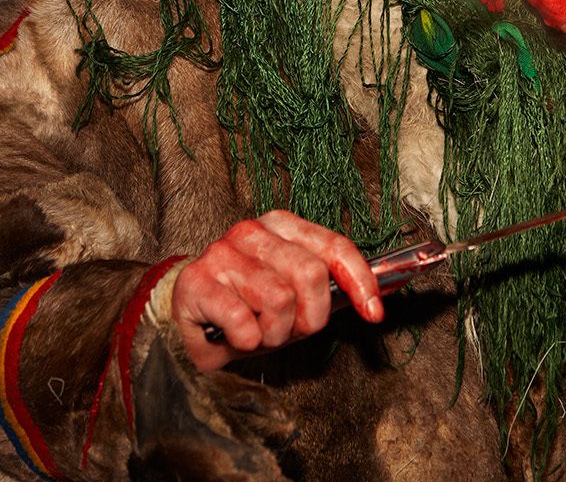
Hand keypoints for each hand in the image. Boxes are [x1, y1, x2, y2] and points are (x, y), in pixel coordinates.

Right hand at [171, 210, 382, 371]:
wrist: (188, 321)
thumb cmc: (247, 308)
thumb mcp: (295, 297)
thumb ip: (329, 289)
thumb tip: (378, 298)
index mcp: (282, 226)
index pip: (333, 246)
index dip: (360, 281)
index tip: (374, 313)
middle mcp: (253, 231)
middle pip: (310, 274)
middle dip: (310, 317)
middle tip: (291, 330)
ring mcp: (223, 253)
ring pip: (279, 300)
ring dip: (275, 333)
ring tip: (258, 331)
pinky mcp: (197, 281)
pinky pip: (243, 321)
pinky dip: (247, 340)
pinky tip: (236, 335)